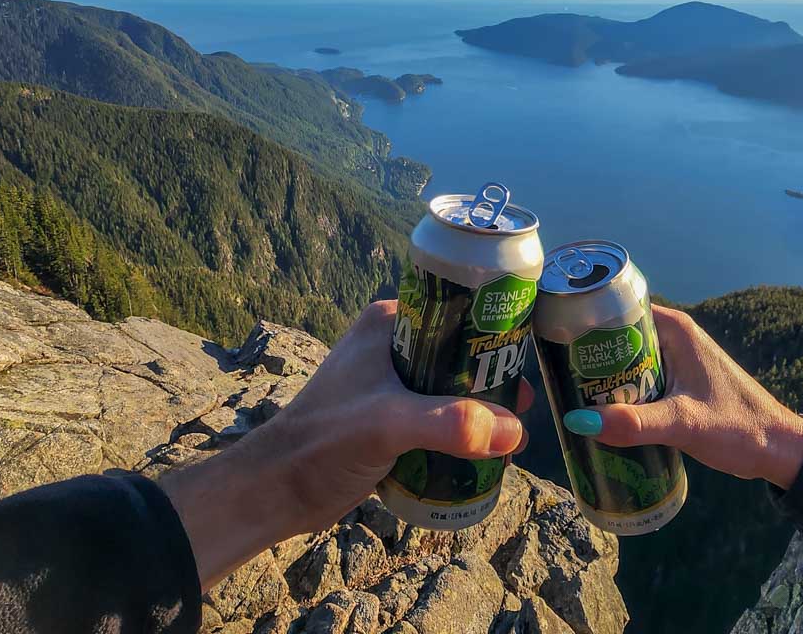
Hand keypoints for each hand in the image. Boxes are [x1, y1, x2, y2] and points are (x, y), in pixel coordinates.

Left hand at [162, 300, 531, 589]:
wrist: (278, 490)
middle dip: (493, 380)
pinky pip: (438, 415)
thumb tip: (513, 431)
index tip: (524, 362)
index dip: (494, 333)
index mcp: (389, 325)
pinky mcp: (389, 418)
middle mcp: (392, 346)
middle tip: (522, 407)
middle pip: (460, 354)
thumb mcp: (390, 424)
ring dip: (480, 409)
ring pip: (452, 387)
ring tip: (509, 434)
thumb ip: (451, 424)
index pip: (456, 312)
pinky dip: (461, 429)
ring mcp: (390, 383)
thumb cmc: (323, 443)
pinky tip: (482, 451)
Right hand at [561, 305, 802, 489]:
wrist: (779, 450)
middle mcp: (673, 336)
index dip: (583, 321)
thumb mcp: (683, 424)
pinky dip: (617, 391)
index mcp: (675, 329)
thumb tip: (578, 422)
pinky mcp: (676, 382)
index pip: (616, 309)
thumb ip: (635, 424)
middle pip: (615, 337)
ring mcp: (675, 359)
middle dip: (585, 356)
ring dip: (600, 377)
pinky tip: (597, 411)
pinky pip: (635, 378)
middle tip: (553, 376)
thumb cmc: (739, 428)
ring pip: (624, 361)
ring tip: (566, 394)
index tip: (553, 339)